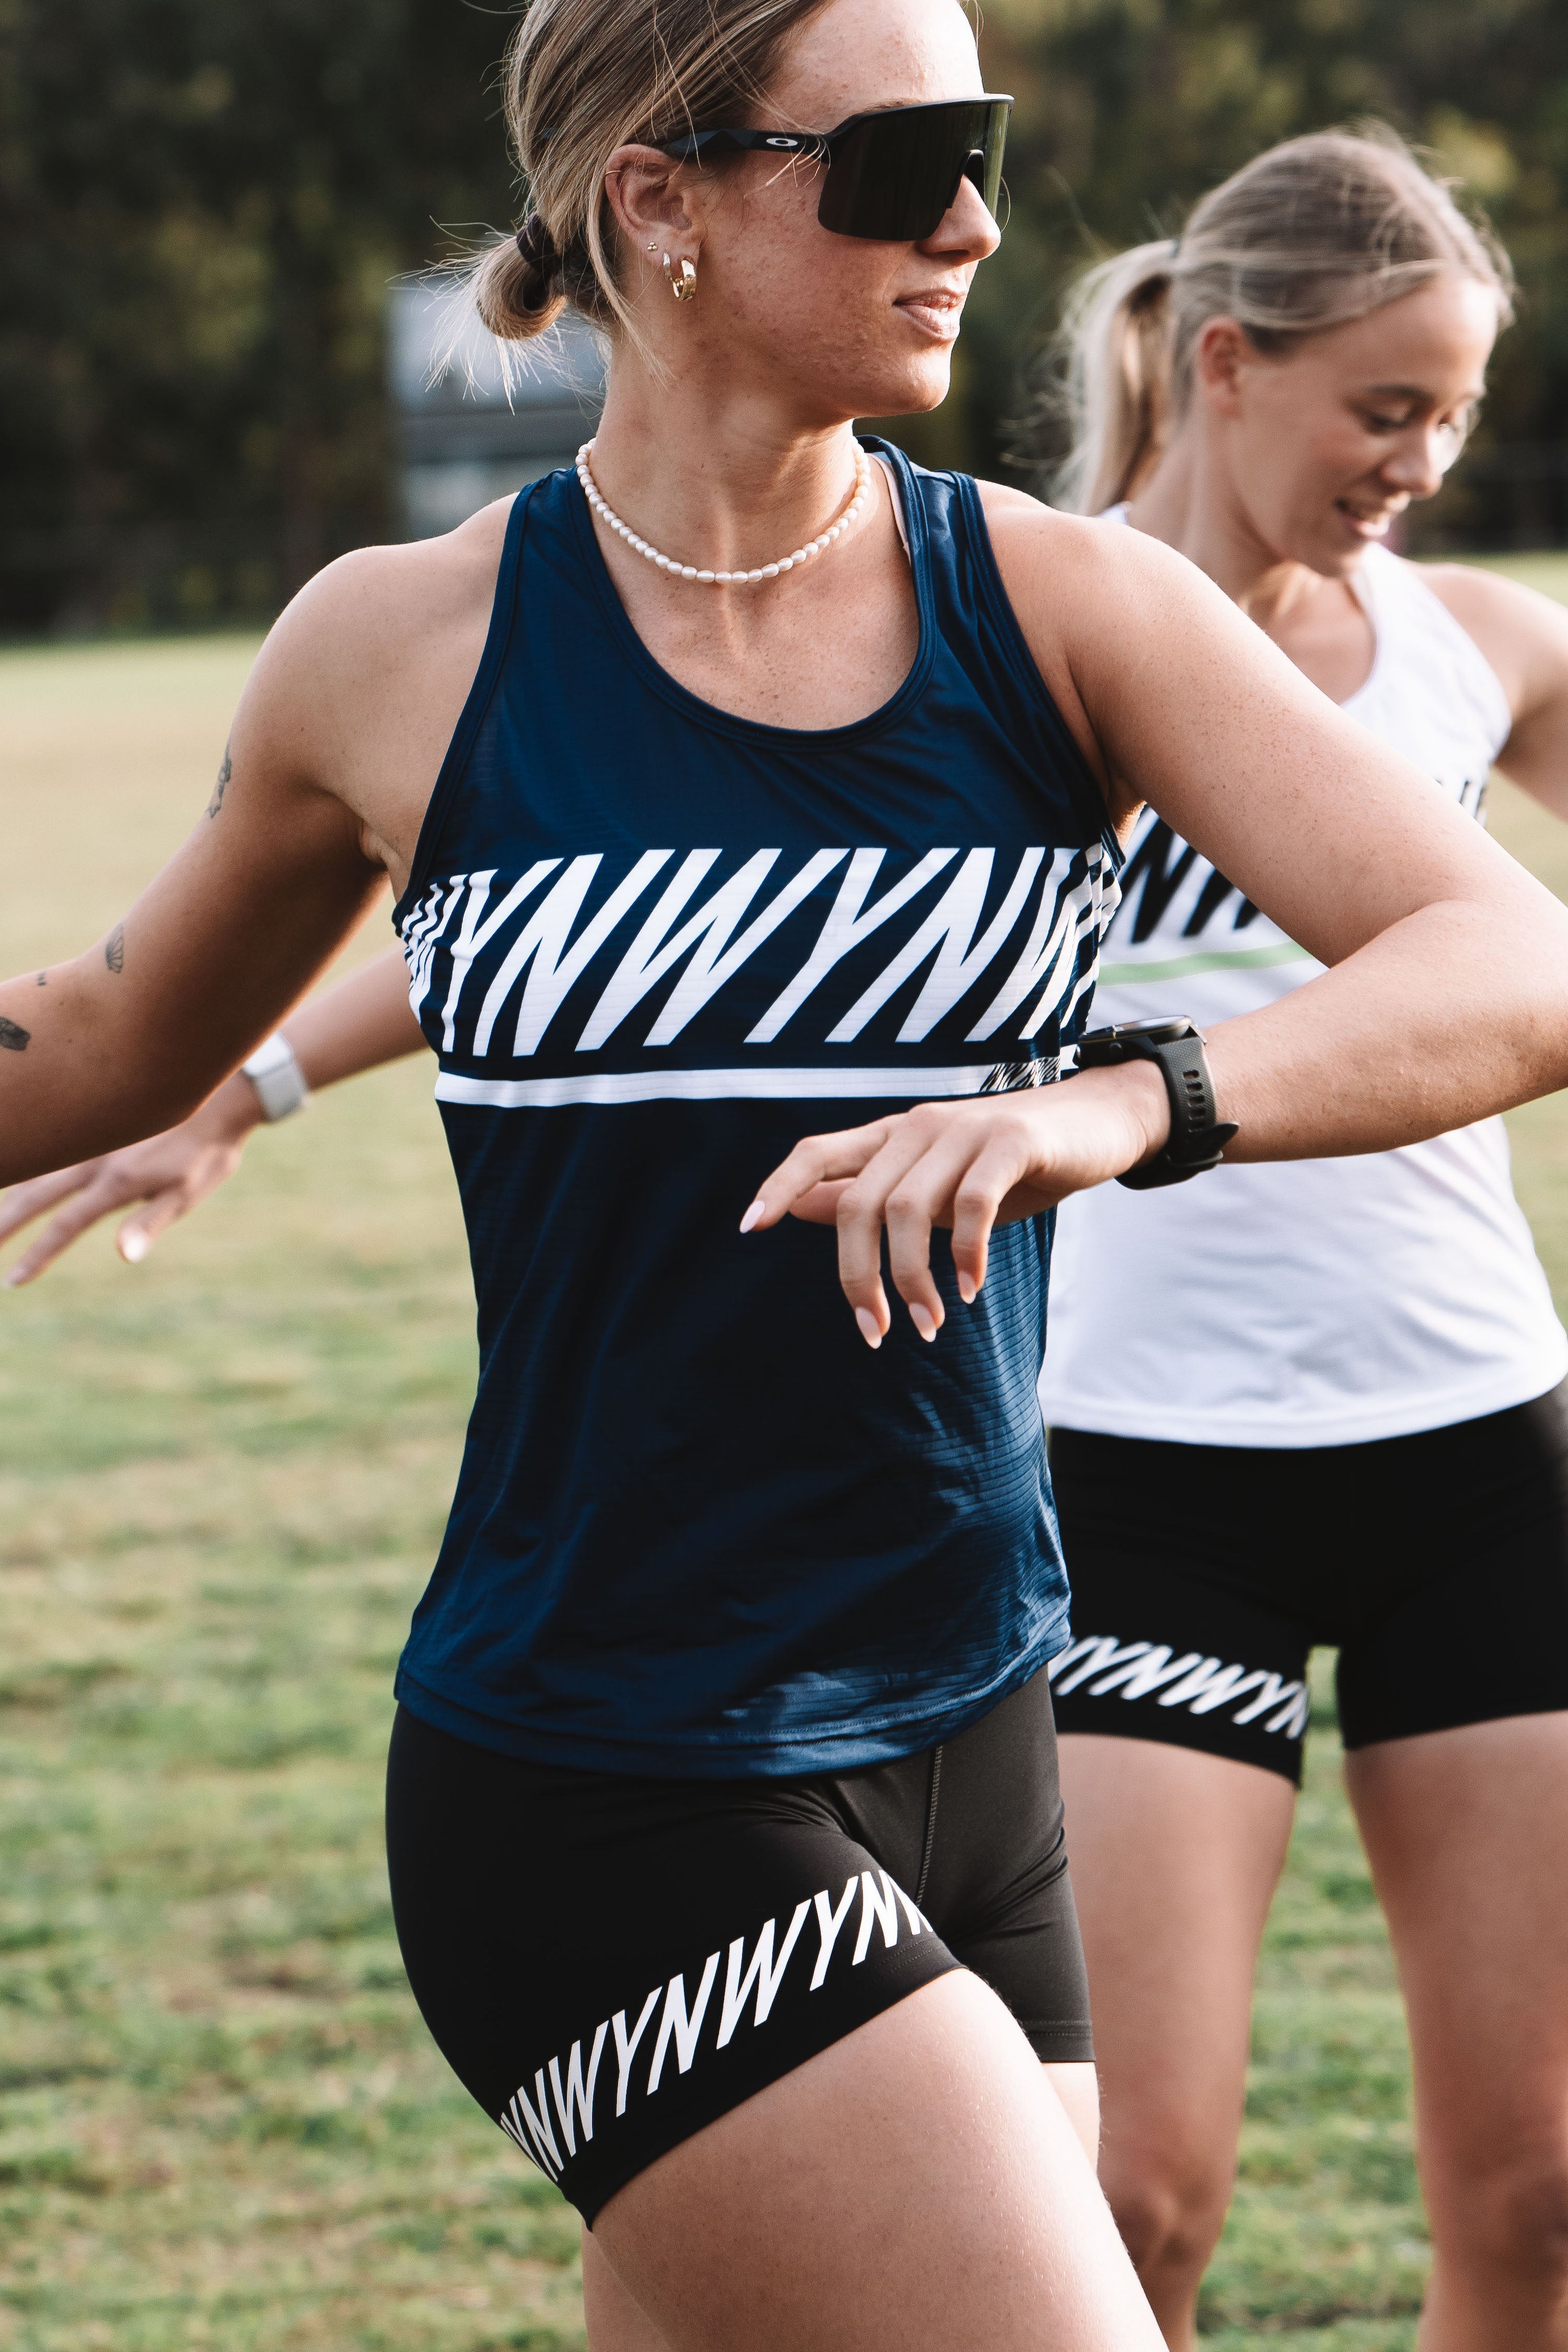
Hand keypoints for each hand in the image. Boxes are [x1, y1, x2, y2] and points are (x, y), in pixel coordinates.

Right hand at [0, 1075, 261, 1287]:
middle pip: (34, 1194)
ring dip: (9, 1192)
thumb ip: (150, 1222)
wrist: (220, 1097)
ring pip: (36, 1166)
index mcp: (116, 1183)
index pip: (66, 1225)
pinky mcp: (94, 1121)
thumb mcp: (185, 1192)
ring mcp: (91, 1136)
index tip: (14, 1279)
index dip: (38, 1254)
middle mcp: (94, 1158)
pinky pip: (50, 1142)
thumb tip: (124, 1254)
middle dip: (4, 1223)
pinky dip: (28, 1160)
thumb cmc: (206, 1153)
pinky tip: (16, 1168)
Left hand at [740, 1063, 1168, 1347]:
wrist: (1099, 1121)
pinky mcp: (1010, 1141)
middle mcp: (918, 1125)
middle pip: (858, 1203)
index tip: (749, 1228)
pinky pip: (971, 1204)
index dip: (779, 1186)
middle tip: (876, 1331)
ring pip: (908, 1209)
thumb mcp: (935, 1183)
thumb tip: (802, 1209)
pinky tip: (970, 1290)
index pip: (816, 1151)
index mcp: (893, 1136)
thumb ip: (874, 1192)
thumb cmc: (1011, 1163)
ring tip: (929, 1324)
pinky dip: (964, 1254)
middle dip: (857, 1275)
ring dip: (911, 1279)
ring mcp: (964, 1129)